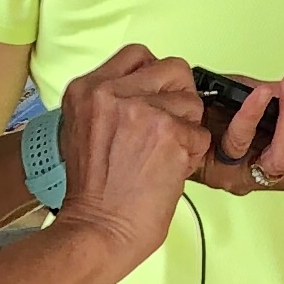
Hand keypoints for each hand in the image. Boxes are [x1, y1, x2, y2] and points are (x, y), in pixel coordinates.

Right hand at [43, 46, 212, 263]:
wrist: (98, 229)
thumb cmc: (94, 191)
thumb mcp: (83, 130)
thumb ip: (112, 103)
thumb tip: (149, 90)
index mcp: (87, 89)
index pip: (138, 55)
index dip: (156, 76)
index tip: (158, 98)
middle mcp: (111, 92)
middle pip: (174, 69)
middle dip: (181, 98)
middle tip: (169, 129)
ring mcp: (141, 111)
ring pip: (192, 101)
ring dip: (187, 130)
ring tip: (162, 156)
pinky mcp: (169, 133)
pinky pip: (200, 134)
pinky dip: (192, 154)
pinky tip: (169, 171)